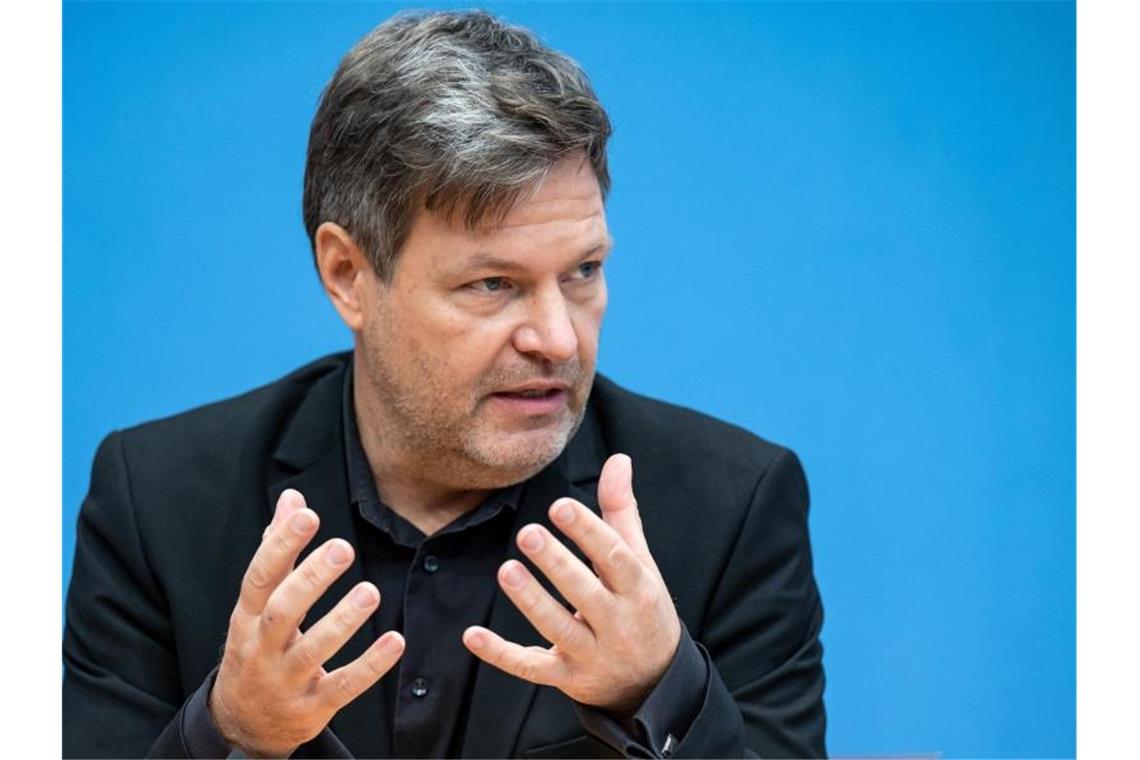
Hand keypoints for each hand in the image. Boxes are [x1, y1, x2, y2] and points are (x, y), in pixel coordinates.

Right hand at [210, 489, 404, 757]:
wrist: (242, 723)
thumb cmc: (257, 645)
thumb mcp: (258, 602)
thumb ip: (278, 550)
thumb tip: (293, 499)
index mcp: (247, 616)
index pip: (259, 577)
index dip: (281, 545)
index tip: (308, 515)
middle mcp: (261, 648)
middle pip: (282, 611)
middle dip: (311, 579)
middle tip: (343, 547)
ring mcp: (285, 680)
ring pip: (312, 651)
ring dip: (342, 621)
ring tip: (370, 591)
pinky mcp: (311, 708)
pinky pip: (343, 687)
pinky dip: (370, 666)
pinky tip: (396, 640)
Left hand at [462, 454, 680, 715]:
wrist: (654, 682)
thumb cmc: (642, 607)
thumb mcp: (641, 562)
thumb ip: (621, 512)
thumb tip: (618, 460)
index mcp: (638, 589)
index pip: (614, 558)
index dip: (588, 531)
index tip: (560, 506)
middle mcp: (617, 623)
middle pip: (585, 593)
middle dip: (557, 564)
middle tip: (527, 532)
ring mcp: (591, 654)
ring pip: (557, 629)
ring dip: (530, 601)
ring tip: (506, 569)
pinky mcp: (566, 678)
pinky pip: (530, 668)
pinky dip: (500, 654)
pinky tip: (472, 634)